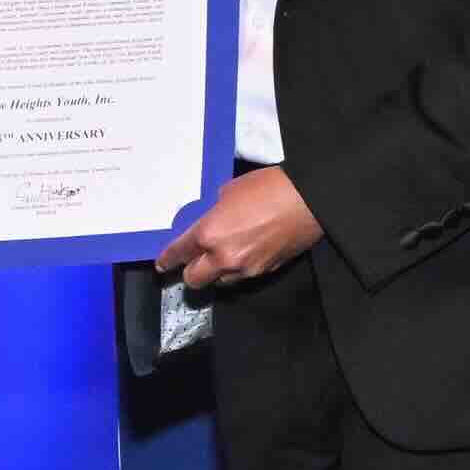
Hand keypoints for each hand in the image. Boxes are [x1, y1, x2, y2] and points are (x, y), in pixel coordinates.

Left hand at [158, 167, 320, 292]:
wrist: (308, 200)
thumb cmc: (267, 187)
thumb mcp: (228, 192)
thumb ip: (213, 212)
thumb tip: (210, 221)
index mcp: (209, 233)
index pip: (179, 253)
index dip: (167, 260)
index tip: (162, 265)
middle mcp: (223, 257)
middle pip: (194, 279)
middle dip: (191, 271)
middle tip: (194, 261)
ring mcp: (245, 269)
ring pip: (219, 281)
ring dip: (216, 272)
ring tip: (224, 256)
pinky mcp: (264, 272)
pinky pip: (242, 277)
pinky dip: (238, 270)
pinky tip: (245, 254)